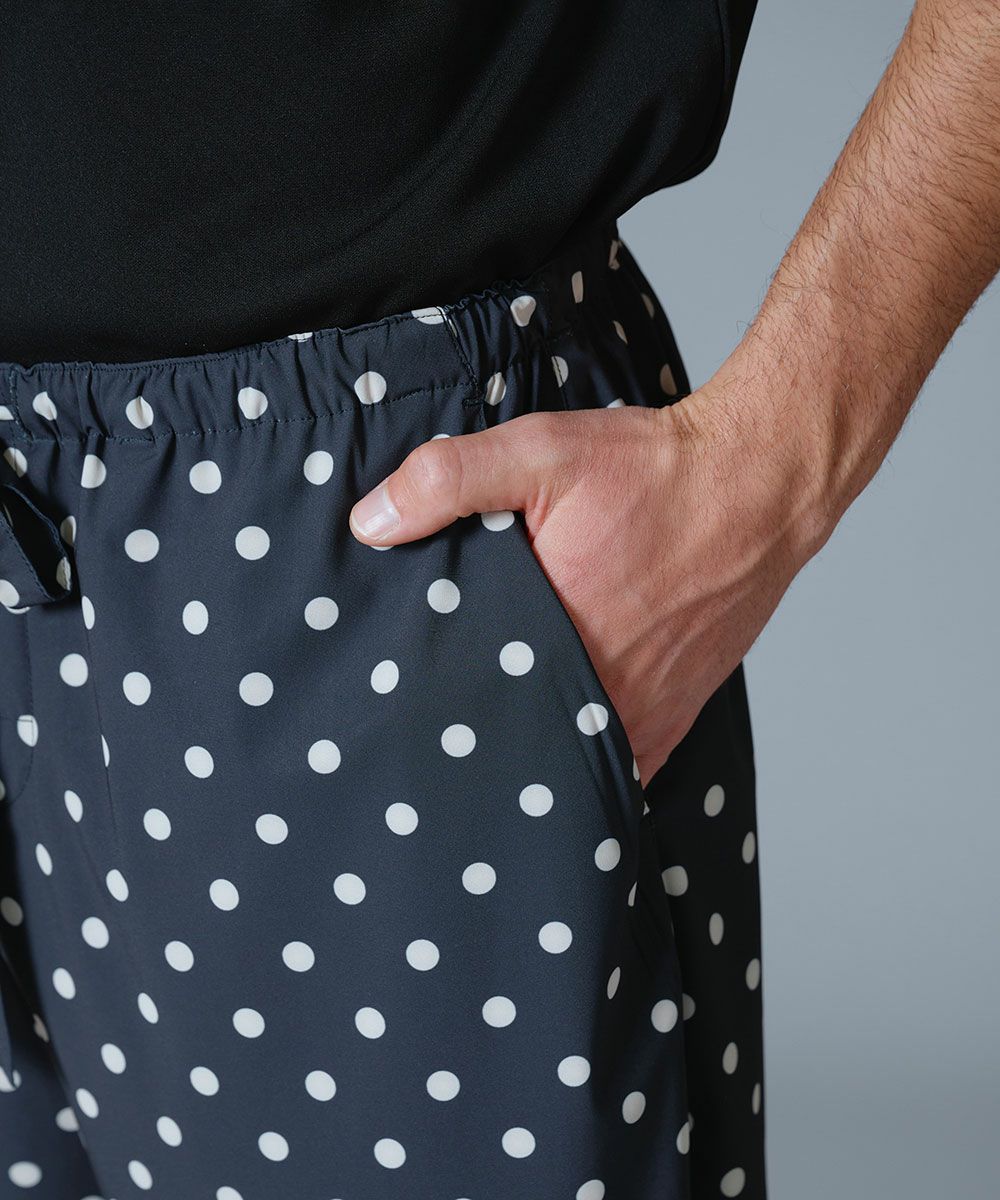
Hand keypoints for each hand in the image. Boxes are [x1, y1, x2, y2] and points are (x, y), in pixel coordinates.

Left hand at [349, 378, 822, 786]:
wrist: (758, 485)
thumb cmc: (653, 472)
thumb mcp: (541, 450)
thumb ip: (448, 480)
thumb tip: (369, 524)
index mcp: (558, 637)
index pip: (474, 703)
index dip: (432, 713)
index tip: (398, 717)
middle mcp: (606, 690)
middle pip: (521, 745)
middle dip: (475, 747)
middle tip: (429, 749)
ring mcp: (646, 710)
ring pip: (571, 765)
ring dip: (532, 761)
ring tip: (485, 763)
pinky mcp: (677, 711)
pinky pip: (624, 764)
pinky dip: (588, 768)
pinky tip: (556, 762)